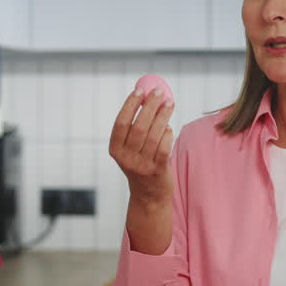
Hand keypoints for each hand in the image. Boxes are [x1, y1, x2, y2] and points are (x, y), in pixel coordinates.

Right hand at [109, 87, 174, 202]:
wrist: (148, 195)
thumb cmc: (140, 163)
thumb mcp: (130, 149)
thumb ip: (135, 126)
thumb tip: (146, 96)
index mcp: (115, 150)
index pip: (121, 123)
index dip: (130, 105)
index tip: (140, 90)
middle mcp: (126, 158)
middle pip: (138, 127)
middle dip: (149, 106)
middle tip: (159, 91)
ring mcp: (142, 166)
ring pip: (154, 135)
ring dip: (162, 116)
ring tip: (169, 103)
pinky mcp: (157, 171)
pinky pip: (164, 147)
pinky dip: (167, 134)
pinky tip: (168, 126)